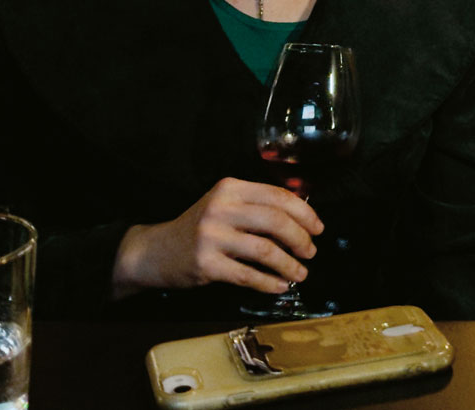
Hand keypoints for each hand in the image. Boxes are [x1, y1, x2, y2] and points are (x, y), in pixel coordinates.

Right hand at [111, 177, 323, 299]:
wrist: (155, 251)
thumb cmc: (199, 228)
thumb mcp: (224, 206)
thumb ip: (256, 206)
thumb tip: (303, 218)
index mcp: (230, 188)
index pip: (278, 196)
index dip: (305, 213)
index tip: (318, 228)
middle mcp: (221, 208)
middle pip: (276, 221)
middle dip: (300, 238)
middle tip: (311, 252)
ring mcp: (211, 236)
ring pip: (265, 250)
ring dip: (289, 264)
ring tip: (300, 273)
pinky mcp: (206, 264)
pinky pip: (247, 275)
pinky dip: (269, 282)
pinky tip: (280, 286)